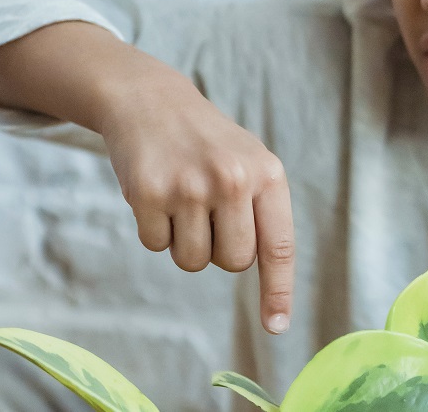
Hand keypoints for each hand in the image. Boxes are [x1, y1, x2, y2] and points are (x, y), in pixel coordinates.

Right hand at [99, 80, 293, 334]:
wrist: (152, 101)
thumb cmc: (210, 145)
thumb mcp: (252, 164)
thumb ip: (265, 213)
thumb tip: (272, 277)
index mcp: (267, 175)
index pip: (279, 247)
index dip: (278, 291)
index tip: (276, 326)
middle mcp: (232, 180)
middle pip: (233, 262)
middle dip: (221, 251)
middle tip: (211, 214)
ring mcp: (189, 187)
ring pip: (193, 261)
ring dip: (186, 242)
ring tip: (184, 199)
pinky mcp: (148, 193)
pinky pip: (156, 246)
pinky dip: (156, 230)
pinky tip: (159, 194)